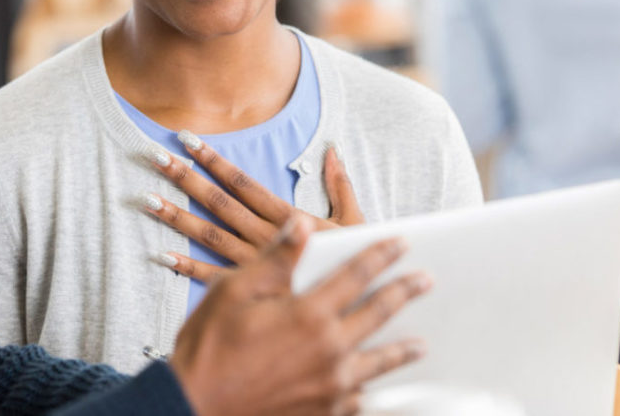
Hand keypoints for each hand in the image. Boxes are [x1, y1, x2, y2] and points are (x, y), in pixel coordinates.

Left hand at [145, 136, 363, 280]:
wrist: (359, 309)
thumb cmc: (355, 263)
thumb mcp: (354, 221)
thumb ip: (340, 185)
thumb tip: (333, 150)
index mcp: (287, 219)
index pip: (242, 183)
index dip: (214, 161)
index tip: (189, 140)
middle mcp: (264, 238)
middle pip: (218, 203)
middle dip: (186, 178)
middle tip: (156, 157)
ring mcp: (252, 264)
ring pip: (209, 235)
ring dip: (177, 217)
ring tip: (148, 199)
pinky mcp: (248, 291)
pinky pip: (213, 277)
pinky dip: (187, 267)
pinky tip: (163, 254)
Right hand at [171, 215, 429, 415]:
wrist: (194, 405)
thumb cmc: (210, 345)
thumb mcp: (235, 290)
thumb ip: (276, 259)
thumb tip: (302, 224)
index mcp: (308, 314)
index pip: (355, 275)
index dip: (380, 255)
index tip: (401, 242)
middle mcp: (329, 350)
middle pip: (378, 314)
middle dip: (404, 293)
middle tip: (425, 280)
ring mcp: (330, 386)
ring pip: (378, 363)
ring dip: (402, 350)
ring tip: (420, 343)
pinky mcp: (324, 413)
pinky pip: (361, 403)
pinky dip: (376, 394)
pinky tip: (382, 393)